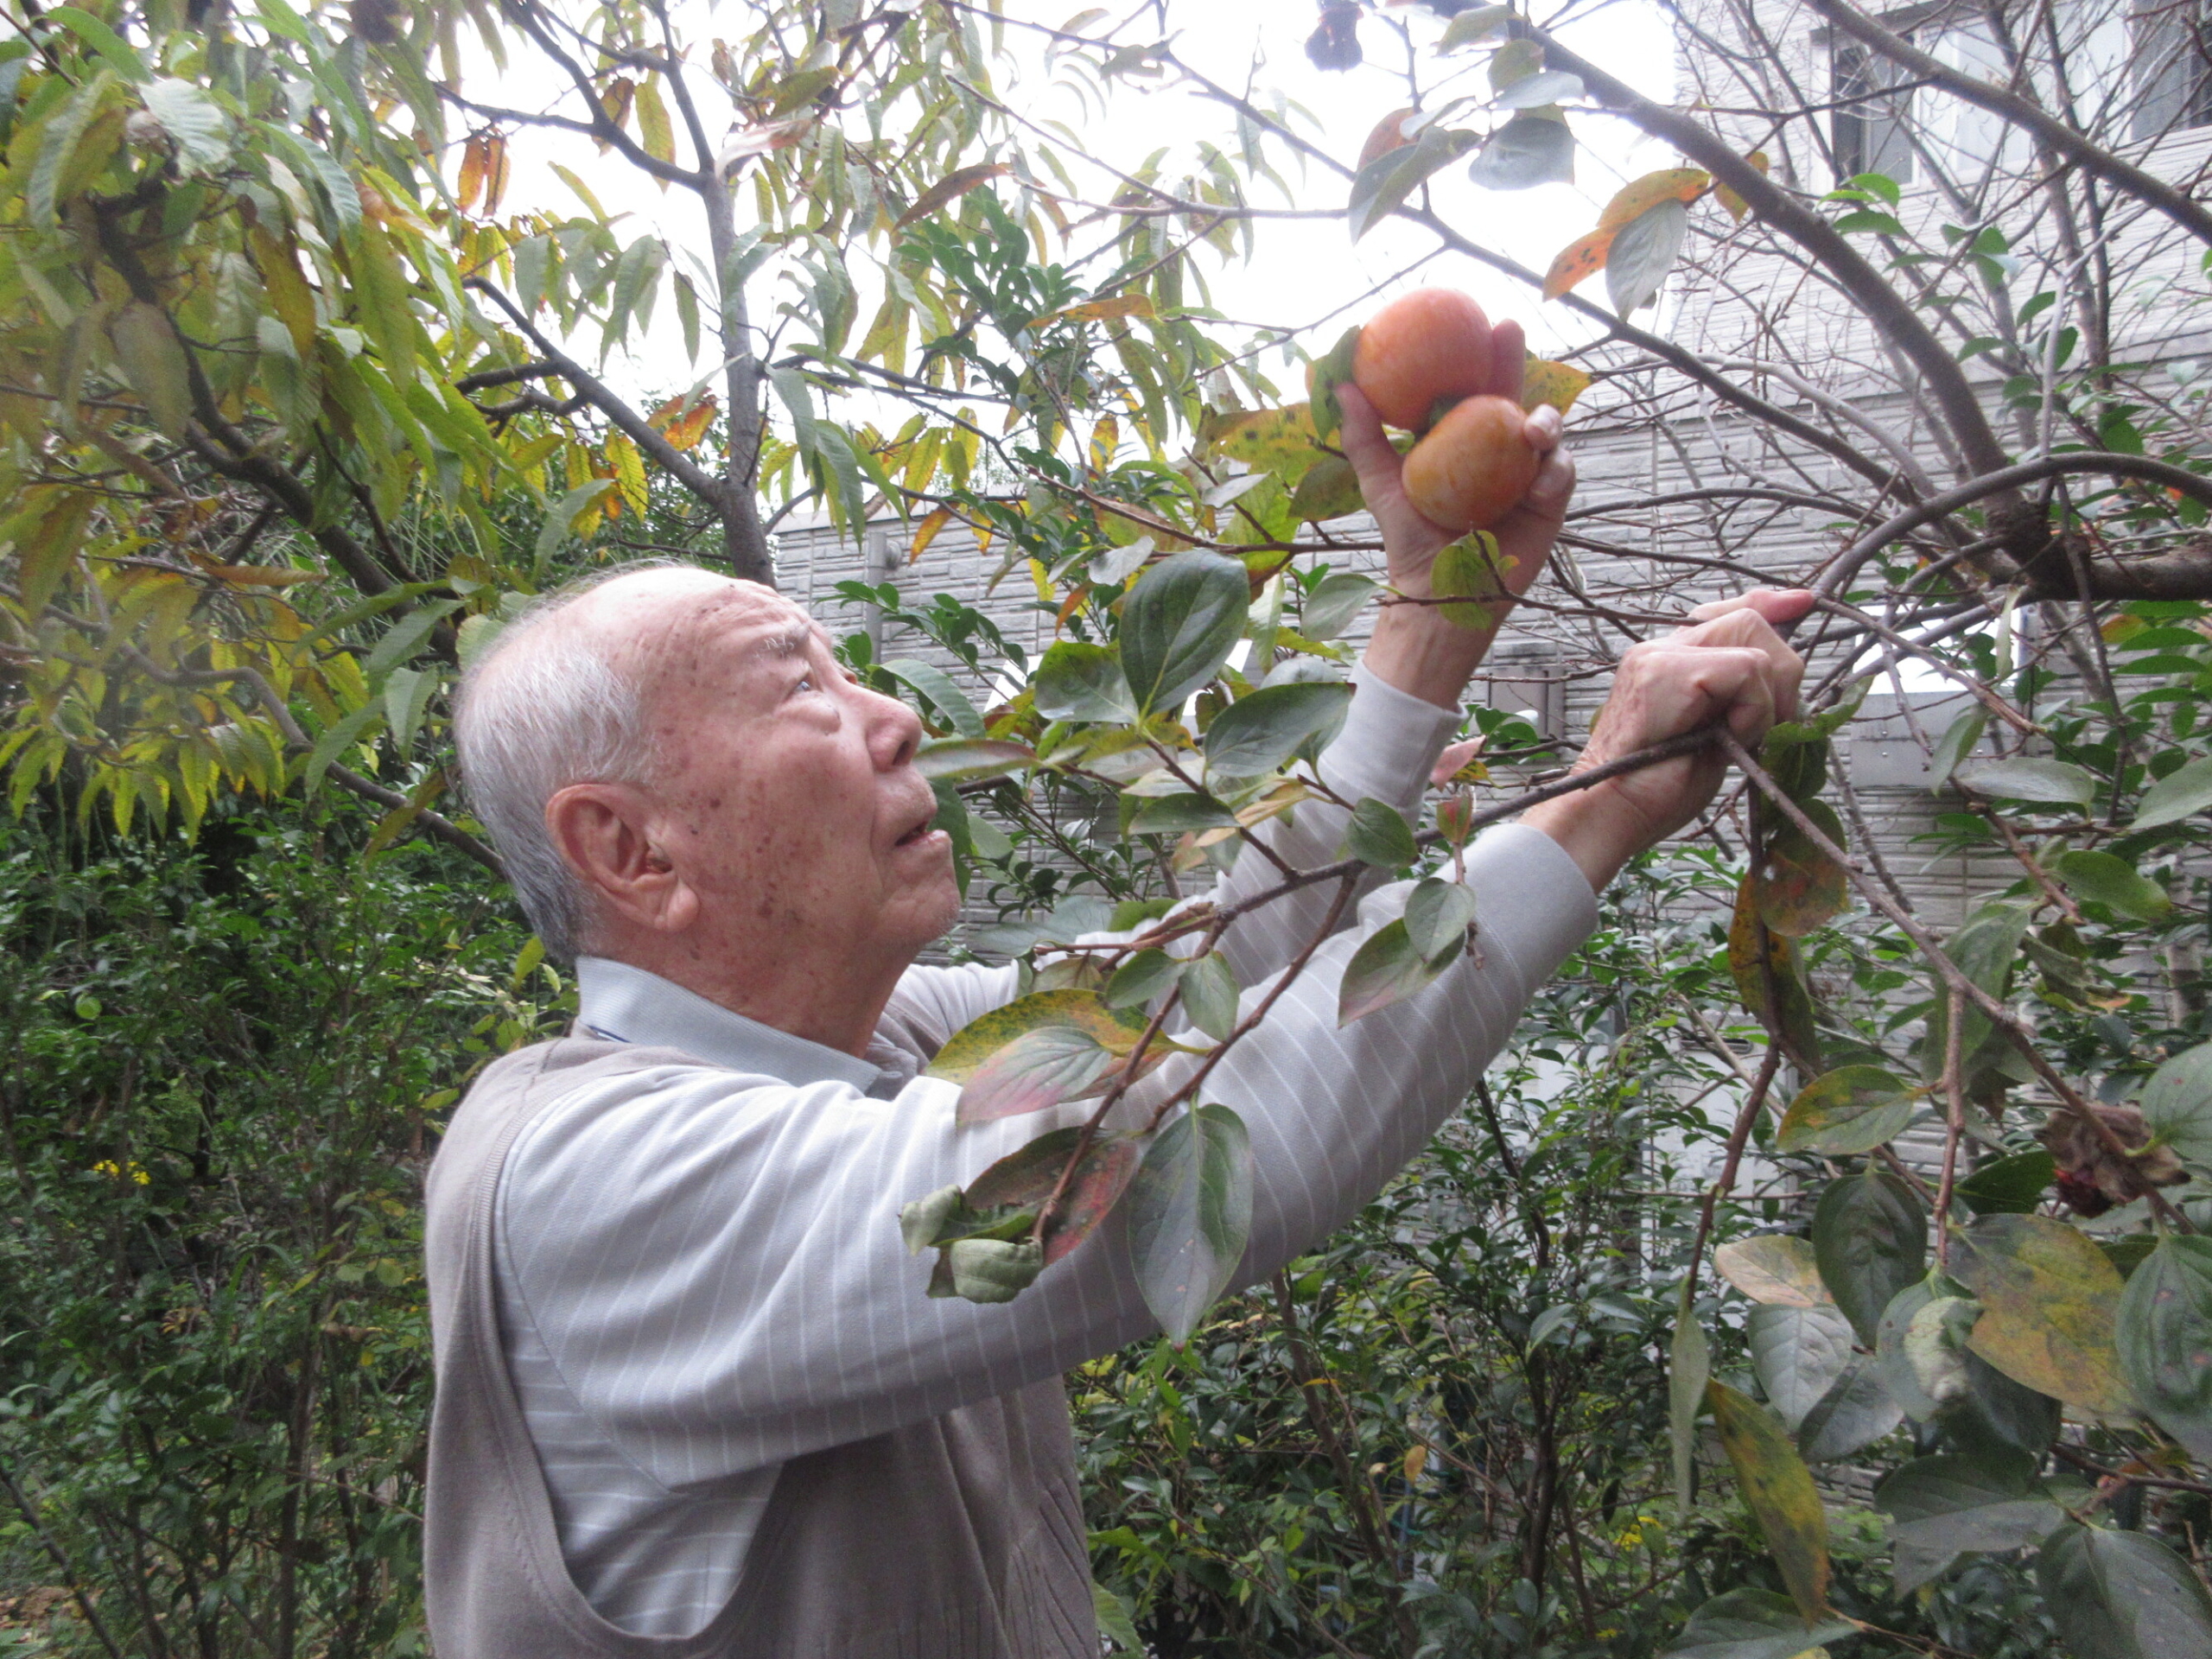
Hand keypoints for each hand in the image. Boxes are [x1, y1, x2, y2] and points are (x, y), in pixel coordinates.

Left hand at [1336, 352, 1572, 603]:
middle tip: (1508, 328)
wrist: (1440, 595)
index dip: (1473, 354)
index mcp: (1461, 439)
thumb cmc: (1411, 540)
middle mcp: (1496, 449)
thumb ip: (1366, 438)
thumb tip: (1342, 387)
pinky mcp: (1550, 501)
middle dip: (1513, 358)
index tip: (1467, 321)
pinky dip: (1555, 471)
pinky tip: (1539, 480)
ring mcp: (1526, 472)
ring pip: (1546, 431)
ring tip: (1532, 430)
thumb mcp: (1384, 485)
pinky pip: (1562, 474)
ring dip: (1545, 420)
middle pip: (1511, 393)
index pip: (1470, 387)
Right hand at [1521, 589, 1815, 891]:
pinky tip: (1726, 739)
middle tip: (1766, 726)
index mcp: (1668, 659)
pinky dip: (1754, 711)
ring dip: (1766, 701)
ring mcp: (1660, 655)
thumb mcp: (1715, 735)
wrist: (1612, 812)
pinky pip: (1747, 671)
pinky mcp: (1667, 672)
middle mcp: (1660, 647)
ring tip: (1735, 738)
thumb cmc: (1656, 788)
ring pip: (1756, 645)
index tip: (1803, 602)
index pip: (1727, 611)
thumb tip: (1784, 678)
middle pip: (1750, 621)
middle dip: (1782, 675)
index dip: (1770, 604)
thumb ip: (1739, 698)